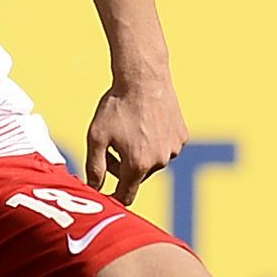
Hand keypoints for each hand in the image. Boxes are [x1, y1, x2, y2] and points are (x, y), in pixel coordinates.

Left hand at [85, 74, 186, 205]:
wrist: (143, 79)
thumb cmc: (117, 107)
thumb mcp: (96, 137)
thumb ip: (94, 168)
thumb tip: (94, 189)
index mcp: (137, 165)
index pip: (125, 195)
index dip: (113, 197)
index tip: (105, 193)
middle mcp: (159, 162)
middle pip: (137, 177)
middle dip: (123, 167)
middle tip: (113, 144)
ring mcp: (174, 150)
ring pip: (152, 162)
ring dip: (140, 154)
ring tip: (131, 129)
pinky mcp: (182, 137)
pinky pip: (166, 148)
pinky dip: (155, 142)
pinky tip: (146, 123)